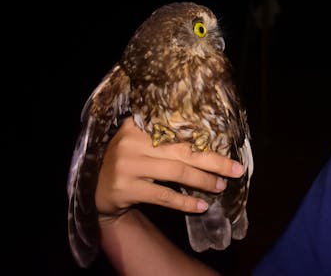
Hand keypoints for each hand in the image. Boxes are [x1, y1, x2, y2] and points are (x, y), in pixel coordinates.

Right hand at [95, 117, 244, 219]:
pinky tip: (201, 206)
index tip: (227, 144)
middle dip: (214, 160)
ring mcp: (128, 165)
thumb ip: (163, 136)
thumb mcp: (138, 142)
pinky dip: (185, 202)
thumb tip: (207, 140)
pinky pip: (164, 196)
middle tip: (236, 169)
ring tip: (221, 186)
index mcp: (138, 125)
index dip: (204, 138)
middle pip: (183, 150)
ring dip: (203, 180)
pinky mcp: (127, 189)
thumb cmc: (126, 162)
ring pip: (177, 172)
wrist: (94, 190)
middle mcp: (132, 142)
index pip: (178, 129)